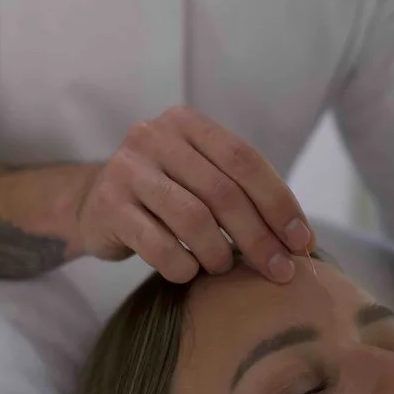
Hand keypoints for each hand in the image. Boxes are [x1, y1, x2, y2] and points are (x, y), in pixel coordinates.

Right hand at [74, 106, 314, 283]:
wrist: (92, 202)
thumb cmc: (163, 191)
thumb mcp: (199, 174)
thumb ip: (241, 190)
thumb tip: (297, 238)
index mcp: (185, 123)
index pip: (244, 160)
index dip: (278, 202)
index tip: (301, 241)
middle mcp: (153, 137)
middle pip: (222, 192)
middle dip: (258, 238)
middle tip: (279, 271)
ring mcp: (126, 170)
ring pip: (192, 219)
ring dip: (219, 254)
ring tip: (223, 267)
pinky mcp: (107, 206)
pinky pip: (158, 245)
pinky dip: (183, 266)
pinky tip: (188, 271)